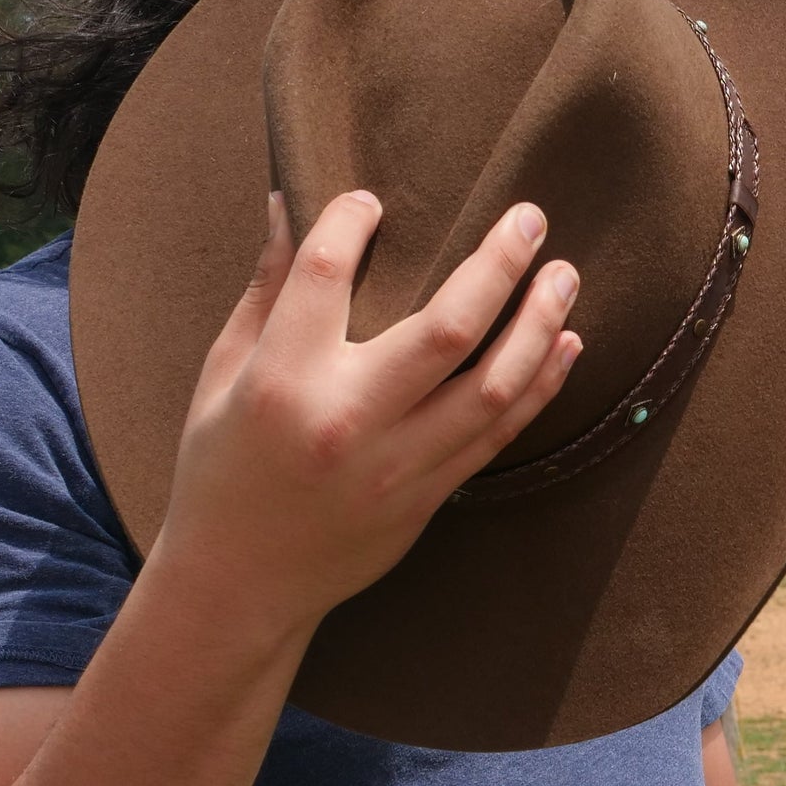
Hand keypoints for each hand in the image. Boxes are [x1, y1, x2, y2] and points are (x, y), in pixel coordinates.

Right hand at [155, 189, 580, 644]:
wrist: (240, 584)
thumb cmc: (221, 471)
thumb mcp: (221, 376)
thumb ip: (264, 291)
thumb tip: (289, 202)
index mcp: (282, 379)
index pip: (327, 274)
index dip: (353, 221)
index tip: (373, 201)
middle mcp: (347, 419)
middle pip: (447, 327)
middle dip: (498, 263)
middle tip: (530, 218)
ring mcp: (395, 465)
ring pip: (492, 386)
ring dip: (539, 324)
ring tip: (564, 276)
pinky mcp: (425, 499)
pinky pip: (498, 434)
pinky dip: (538, 386)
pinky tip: (563, 344)